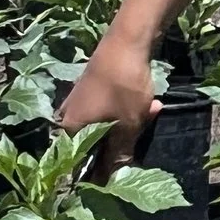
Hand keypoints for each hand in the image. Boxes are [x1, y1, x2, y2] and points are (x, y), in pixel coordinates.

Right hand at [56, 40, 159, 166]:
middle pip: (95, 143)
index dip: (101, 171)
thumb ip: (119, 153)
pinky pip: (111, 108)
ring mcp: (80, 100)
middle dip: (123, 143)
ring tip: (150, 111)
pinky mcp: (93, 89)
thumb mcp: (127, 126)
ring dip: (131, 124)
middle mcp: (68, 116)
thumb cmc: (123, 88)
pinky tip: (151, 104)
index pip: (80, 162)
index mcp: (69, 130)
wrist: (126, 42)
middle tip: (141, 135)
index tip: (120, 173)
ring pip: (107, 124)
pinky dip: (129, 109)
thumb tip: (113, 177)